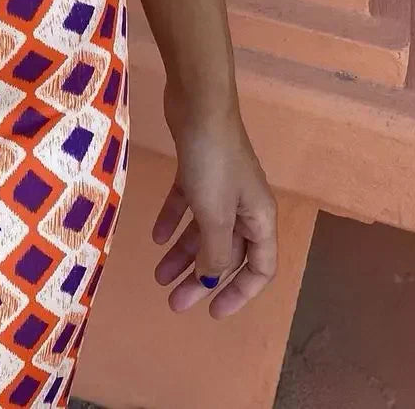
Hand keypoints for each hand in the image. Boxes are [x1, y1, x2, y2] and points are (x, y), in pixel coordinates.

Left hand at [152, 84, 277, 317]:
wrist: (198, 102)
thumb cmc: (212, 160)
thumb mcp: (215, 213)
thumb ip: (215, 251)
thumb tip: (211, 277)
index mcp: (259, 218)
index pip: (260, 268)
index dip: (240, 293)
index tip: (213, 312)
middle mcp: (244, 205)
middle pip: (227, 253)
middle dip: (202, 279)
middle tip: (174, 302)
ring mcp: (221, 186)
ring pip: (204, 230)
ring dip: (183, 254)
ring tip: (158, 276)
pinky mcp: (197, 168)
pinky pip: (188, 204)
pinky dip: (174, 220)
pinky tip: (155, 236)